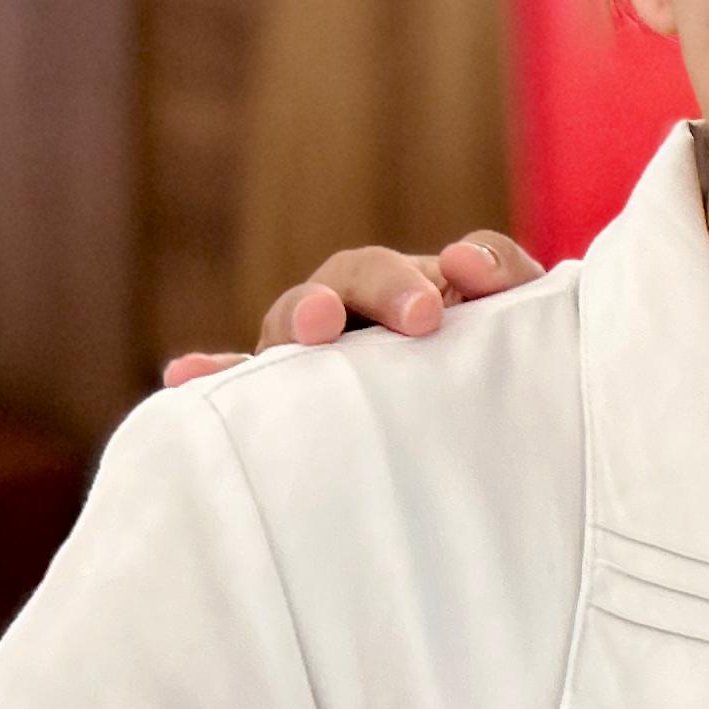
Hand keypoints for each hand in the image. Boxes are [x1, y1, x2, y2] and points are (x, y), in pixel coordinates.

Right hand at [158, 231, 544, 385]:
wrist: (495, 446)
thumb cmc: (500, 368)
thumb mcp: (522, 321)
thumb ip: (506, 278)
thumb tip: (461, 262)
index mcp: (405, 288)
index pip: (400, 267)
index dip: (414, 278)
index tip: (443, 302)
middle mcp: (355, 315)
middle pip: (341, 283)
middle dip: (364, 292)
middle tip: (407, 320)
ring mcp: (317, 360)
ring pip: (292, 326)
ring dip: (299, 320)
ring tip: (316, 329)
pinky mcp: (289, 409)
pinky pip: (245, 390)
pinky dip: (217, 375)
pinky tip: (187, 376)